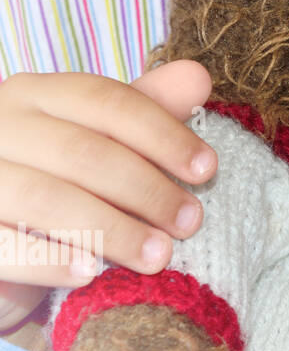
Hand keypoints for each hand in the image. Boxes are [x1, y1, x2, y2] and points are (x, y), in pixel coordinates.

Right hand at [0, 61, 217, 329]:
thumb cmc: (60, 184)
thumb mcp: (103, 143)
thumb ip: (147, 110)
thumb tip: (199, 76)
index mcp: (35, 95)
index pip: (107, 101)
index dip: (163, 134)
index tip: (207, 169)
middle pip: (82, 151)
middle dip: (146, 188)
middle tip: (190, 222)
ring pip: (47, 198)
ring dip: (113, 230)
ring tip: (159, 256)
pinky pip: (6, 246)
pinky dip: (52, 261)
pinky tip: (91, 274)